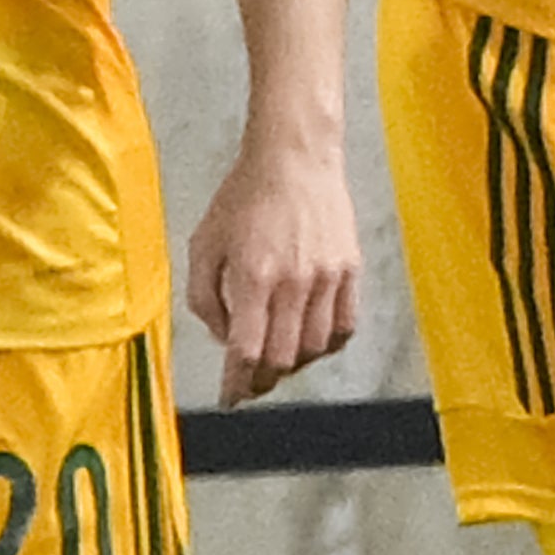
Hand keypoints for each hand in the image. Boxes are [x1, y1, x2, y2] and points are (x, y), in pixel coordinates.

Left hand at [184, 134, 362, 404]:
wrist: (294, 156)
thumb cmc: (245, 195)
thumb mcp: (204, 242)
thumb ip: (204, 296)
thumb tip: (224, 338)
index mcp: (253, 276)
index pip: (246, 350)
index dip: (236, 384)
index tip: (230, 398)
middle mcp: (293, 282)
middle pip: (282, 358)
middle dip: (261, 380)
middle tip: (249, 383)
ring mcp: (327, 277)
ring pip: (315, 348)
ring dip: (294, 364)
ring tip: (278, 358)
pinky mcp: (350, 270)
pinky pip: (344, 327)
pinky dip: (327, 345)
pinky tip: (310, 340)